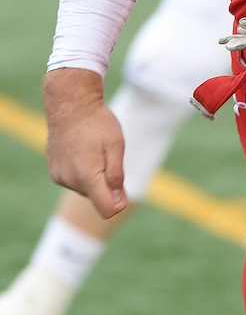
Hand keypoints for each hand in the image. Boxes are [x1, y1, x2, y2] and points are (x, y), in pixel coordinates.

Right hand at [43, 68, 127, 218]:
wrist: (70, 105)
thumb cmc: (97, 123)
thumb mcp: (116, 145)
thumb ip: (117, 175)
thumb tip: (119, 201)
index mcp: (88, 176)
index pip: (106, 209)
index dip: (118, 204)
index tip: (123, 190)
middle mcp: (71, 180)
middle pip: (96, 198)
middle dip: (106, 184)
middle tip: (107, 156)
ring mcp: (60, 176)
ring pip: (85, 189)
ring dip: (94, 177)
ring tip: (93, 151)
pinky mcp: (54, 171)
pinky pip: (73, 180)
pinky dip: (81, 172)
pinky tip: (82, 152)